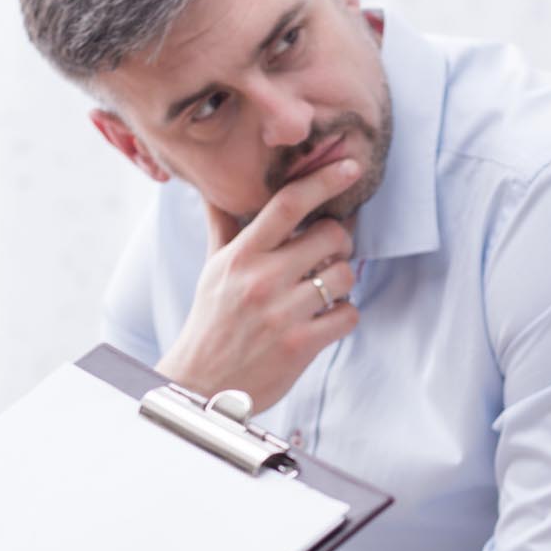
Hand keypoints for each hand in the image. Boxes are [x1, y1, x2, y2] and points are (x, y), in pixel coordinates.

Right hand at [159, 159, 363, 409]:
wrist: (200, 384)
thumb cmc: (211, 321)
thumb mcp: (212, 269)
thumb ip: (223, 226)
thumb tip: (214, 188)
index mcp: (241, 255)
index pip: (288, 204)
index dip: (324, 180)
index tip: (349, 166)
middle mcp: (262, 279)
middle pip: (330, 236)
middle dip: (340, 241)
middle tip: (331, 253)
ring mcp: (282, 313)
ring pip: (346, 276)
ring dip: (344, 282)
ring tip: (325, 290)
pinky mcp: (300, 346)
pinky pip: (348, 315)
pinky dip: (345, 315)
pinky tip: (327, 319)